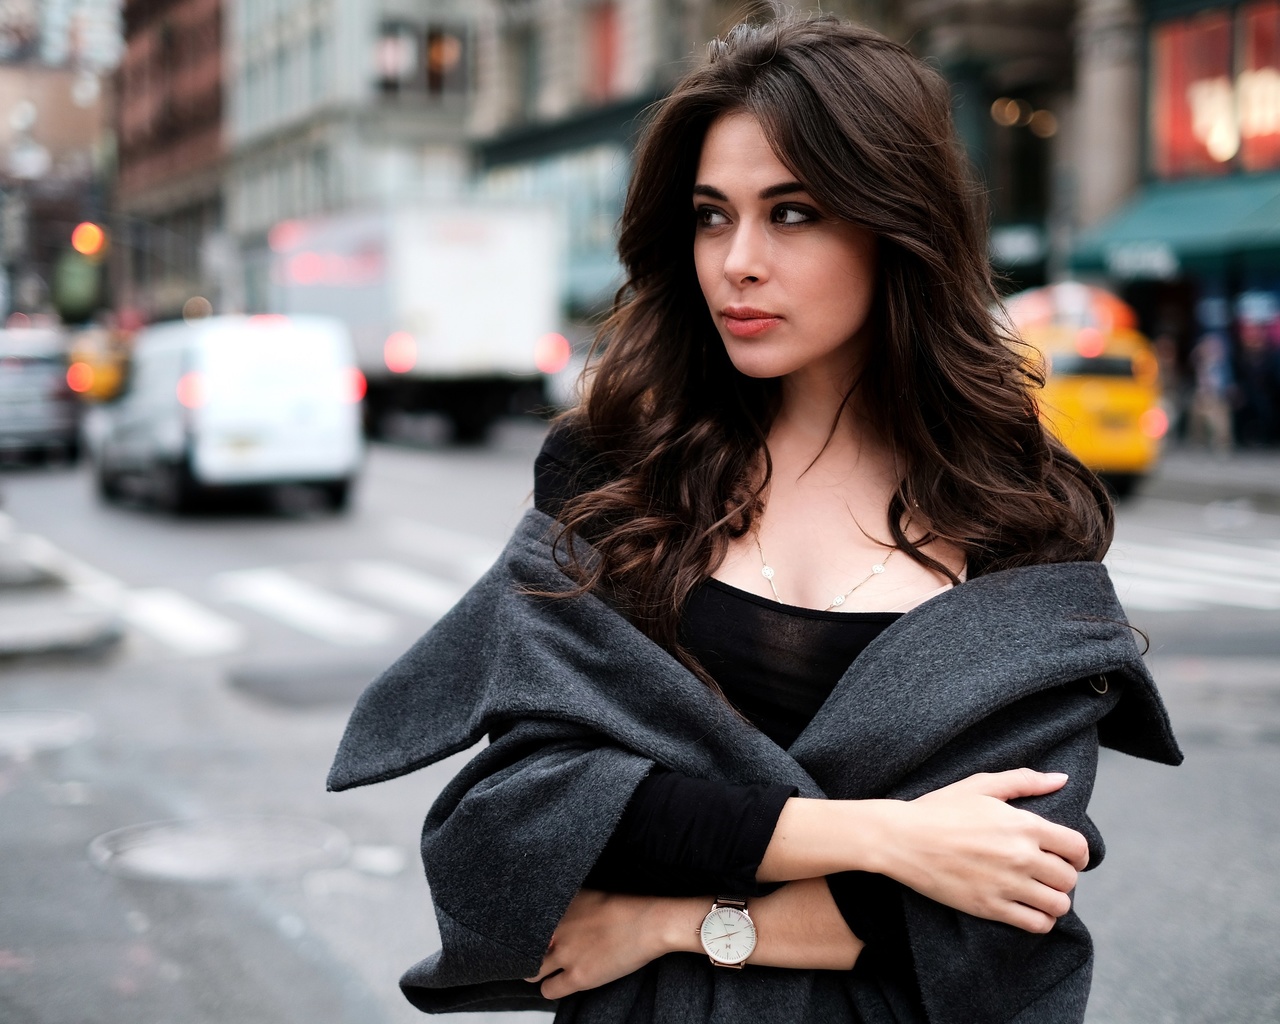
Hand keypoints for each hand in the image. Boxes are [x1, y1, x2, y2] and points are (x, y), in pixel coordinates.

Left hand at [525, 890, 691, 999]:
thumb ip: (569, 904)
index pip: (525, 922)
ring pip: (531, 971)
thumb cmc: (628, 907)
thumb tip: (555, 914)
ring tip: (544, 971)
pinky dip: (550, 988)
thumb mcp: (590, 895)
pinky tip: (560, 982)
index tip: (529, 936)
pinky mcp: (577, 976)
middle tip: (535, 955)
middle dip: (526, 952)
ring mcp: (565, 952)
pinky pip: (548, 990)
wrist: (650, 922)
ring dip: (535, 972)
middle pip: (523, 946)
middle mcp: (556, 928)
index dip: (526, 932)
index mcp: (559, 905)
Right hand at [874, 769, 1089, 932]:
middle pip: (1069, 878)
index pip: (1076, 847)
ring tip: (1040, 894)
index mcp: (1023, 825)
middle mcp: (1021, 856)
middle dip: (1063, 876)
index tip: (1069, 856)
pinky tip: (1028, 910)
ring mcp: (1007, 885)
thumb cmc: (939, 809)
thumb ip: (1024, 781)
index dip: (1079, 854)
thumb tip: (1061, 779)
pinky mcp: (990, 908)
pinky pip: (1036, 925)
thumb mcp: (980, 786)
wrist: (902, 839)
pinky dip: (1041, 921)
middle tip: (1047, 874)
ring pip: (1058, 905)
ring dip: (1054, 901)